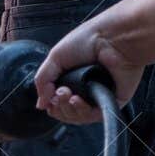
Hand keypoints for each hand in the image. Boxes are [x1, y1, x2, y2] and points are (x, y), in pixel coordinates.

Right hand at [33, 10, 148, 123]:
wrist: (113, 38)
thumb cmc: (89, 39)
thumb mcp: (55, 57)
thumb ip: (43, 81)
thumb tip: (41, 104)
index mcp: (72, 78)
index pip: (56, 102)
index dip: (51, 102)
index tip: (51, 94)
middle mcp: (85, 88)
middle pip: (65, 112)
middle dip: (58, 106)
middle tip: (61, 93)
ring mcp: (99, 96)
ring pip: (78, 117)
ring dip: (68, 110)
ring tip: (69, 96)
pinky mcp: (113, 101)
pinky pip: (95, 116)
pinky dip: (83, 112)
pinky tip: (79, 101)